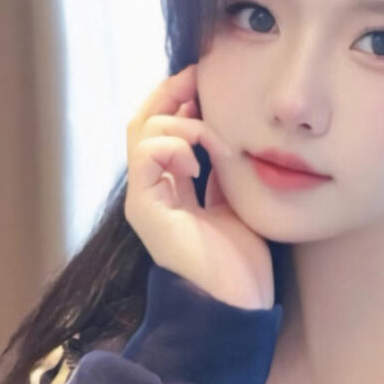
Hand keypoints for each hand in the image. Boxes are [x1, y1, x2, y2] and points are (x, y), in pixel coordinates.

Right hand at [123, 65, 274, 310]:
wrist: (236, 306)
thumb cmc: (241, 264)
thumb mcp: (237, 201)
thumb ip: (224, 170)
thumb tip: (226, 132)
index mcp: (172, 188)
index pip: (163, 127)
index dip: (180, 97)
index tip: (207, 80)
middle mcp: (152, 190)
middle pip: (145, 120)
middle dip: (172, 91)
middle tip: (200, 76)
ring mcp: (145, 199)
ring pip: (143, 130)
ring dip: (180, 121)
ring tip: (208, 139)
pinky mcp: (144, 209)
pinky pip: (146, 153)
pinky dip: (172, 145)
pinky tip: (196, 162)